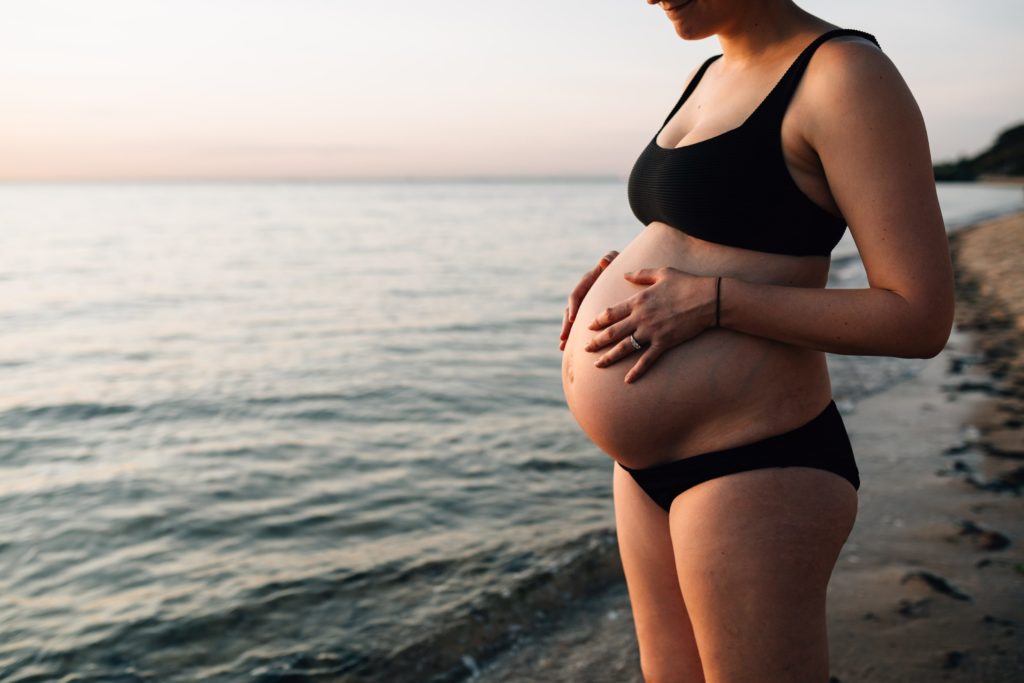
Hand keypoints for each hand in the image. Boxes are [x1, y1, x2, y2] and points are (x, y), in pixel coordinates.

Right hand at [560, 250, 618, 350]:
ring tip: (563, 347)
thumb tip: (604, 262)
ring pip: (573, 320)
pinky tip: (571, 349)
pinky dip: (576, 335)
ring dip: (568, 333)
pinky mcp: (589, 310)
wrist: (623, 271)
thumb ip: (610, 258)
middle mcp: (583, 293)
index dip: (573, 307)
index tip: (572, 319)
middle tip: (563, 338)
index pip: (576, 295)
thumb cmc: (620, 264)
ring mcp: (585, 302)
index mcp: (587, 281)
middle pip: (570, 311)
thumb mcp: (615, 259)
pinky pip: (580, 323)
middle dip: (566, 325)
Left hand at [584, 268, 716, 382]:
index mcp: (638, 300)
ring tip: (597, 365)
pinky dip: (636, 371)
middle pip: (612, 332)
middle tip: (585, 348)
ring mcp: (651, 332)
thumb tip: (624, 274)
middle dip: (596, 341)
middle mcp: (640, 317)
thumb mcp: (662, 273)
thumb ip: (641, 275)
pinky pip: (647, 360)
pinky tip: (627, 380)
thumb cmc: (686, 283)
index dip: (598, 321)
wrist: (709, 299)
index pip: (611, 313)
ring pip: (624, 347)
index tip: (589, 326)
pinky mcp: (664, 343)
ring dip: (609, 357)